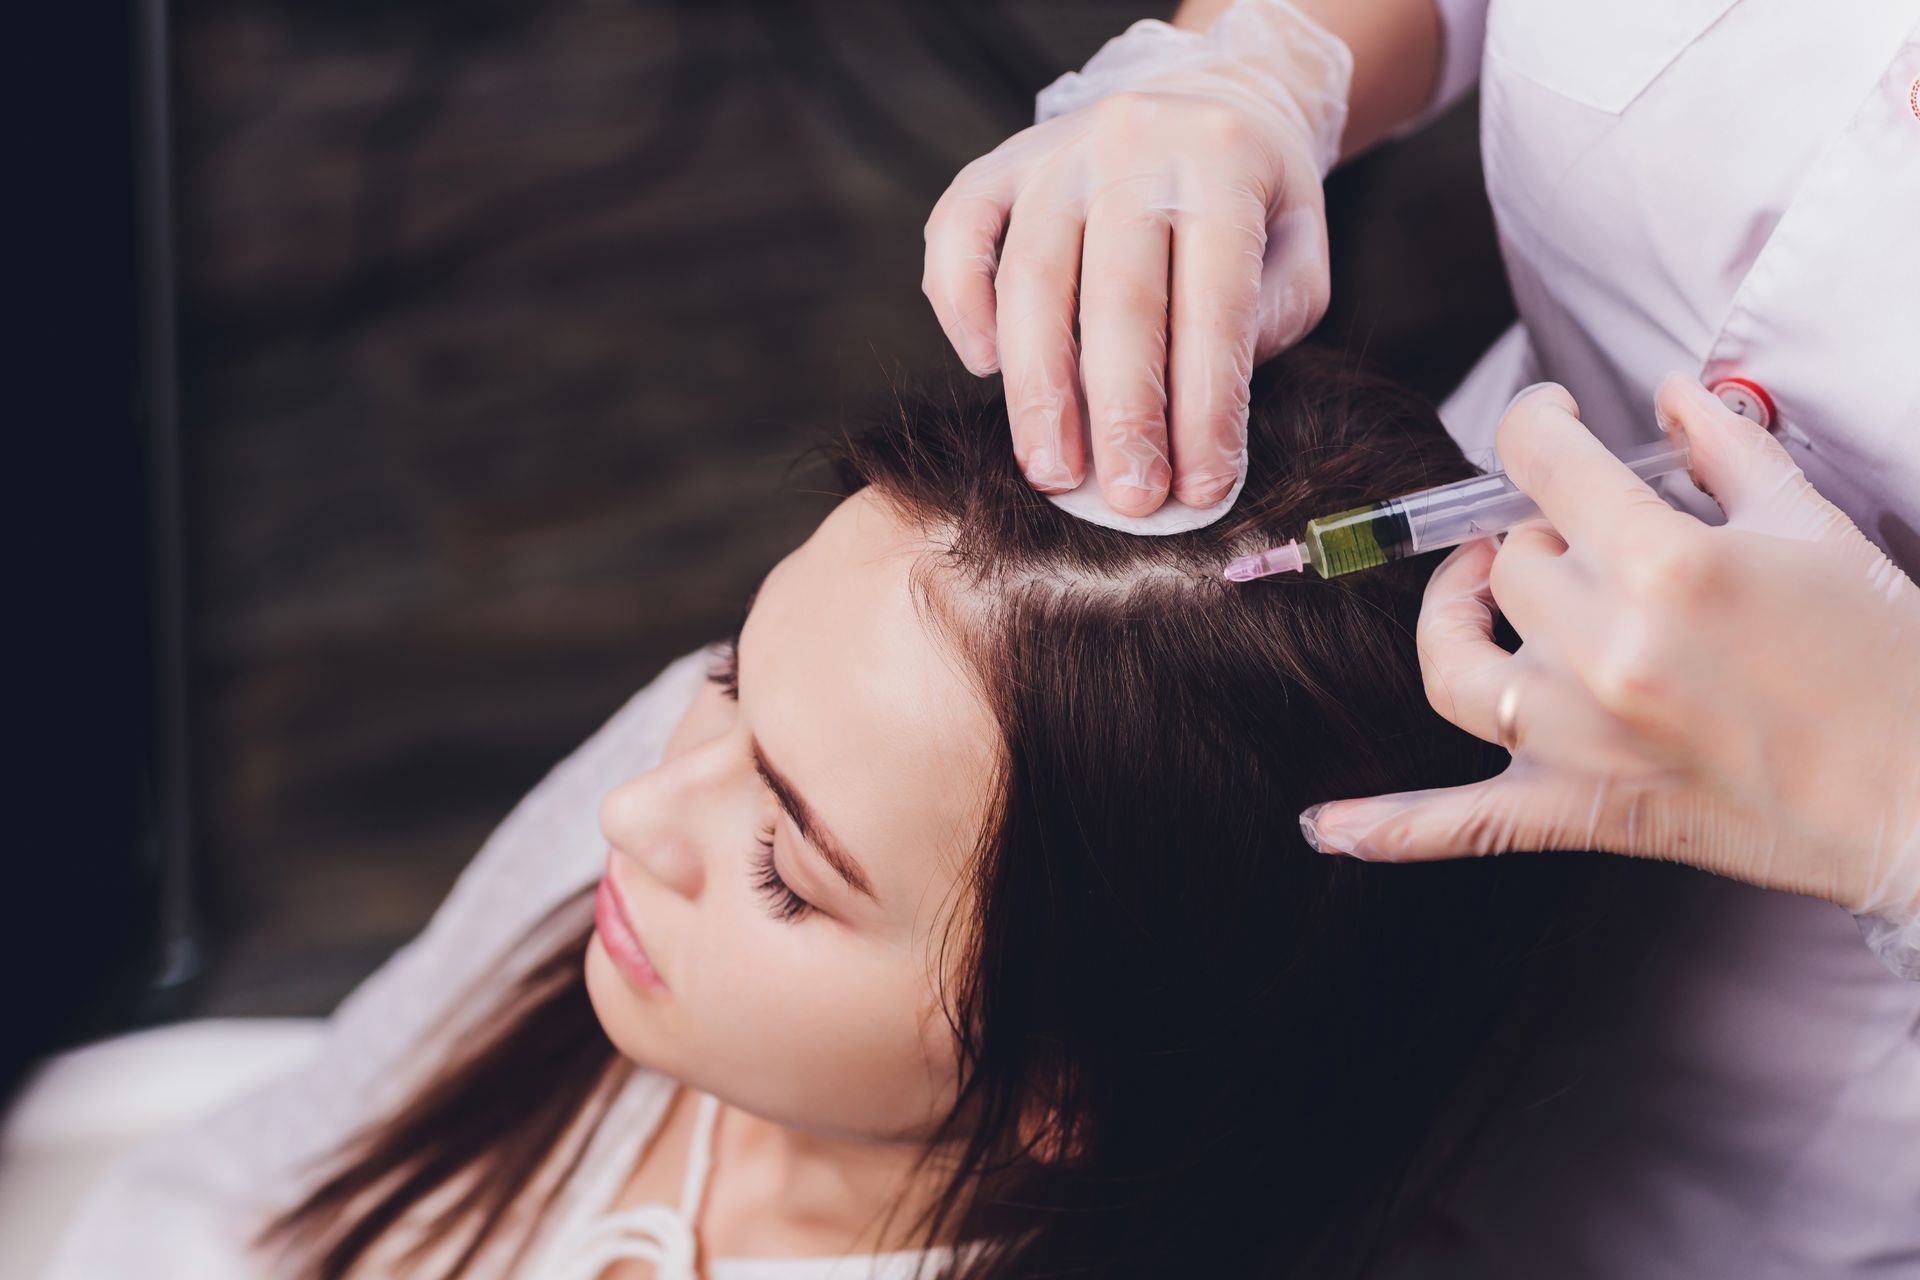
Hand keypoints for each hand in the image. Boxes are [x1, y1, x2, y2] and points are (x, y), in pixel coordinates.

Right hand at [921, 2, 1351, 515]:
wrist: (1195, 104)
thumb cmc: (1250, 206)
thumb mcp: (1298, 247)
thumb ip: (1273, 318)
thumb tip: (1202, 405)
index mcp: (1223, 163)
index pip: (1215, 304)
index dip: (1208, 406)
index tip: (1203, 489)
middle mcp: (1133, 146)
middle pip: (1119, 298)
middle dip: (1122, 413)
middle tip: (1128, 499)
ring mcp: (1054, 152)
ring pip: (1032, 278)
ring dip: (1039, 389)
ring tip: (1053, 472)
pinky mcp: (994, 165)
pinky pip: (957, 234)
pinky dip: (961, 306)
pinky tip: (984, 369)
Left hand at [1300, 378, 1919, 971]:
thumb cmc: (1885, 657)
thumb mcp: (1811, 524)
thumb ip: (1723, 446)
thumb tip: (1668, 390)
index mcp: (1665, 563)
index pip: (1540, 458)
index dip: (1537, 422)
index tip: (1551, 421)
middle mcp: (1605, 649)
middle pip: (1510, 563)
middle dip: (1544, 537)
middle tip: (1591, 539)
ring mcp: (1582, 740)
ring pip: (1455, 664)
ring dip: (1458, 619)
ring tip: (1483, 592)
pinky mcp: (1583, 813)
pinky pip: (1459, 824)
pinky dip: (1387, 830)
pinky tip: (1323, 826)